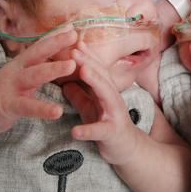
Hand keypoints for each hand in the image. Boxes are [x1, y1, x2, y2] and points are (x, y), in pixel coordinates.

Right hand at [0, 30, 77, 133]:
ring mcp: (12, 86)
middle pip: (37, 53)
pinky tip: (57, 111)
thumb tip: (57, 50)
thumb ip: (38, 63)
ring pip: (34, 75)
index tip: (72, 27)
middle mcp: (17, 70)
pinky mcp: (10, 105)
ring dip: (53, 69)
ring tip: (72, 65)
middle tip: (75, 36)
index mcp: (22, 62)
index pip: (39, 45)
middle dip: (55, 43)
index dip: (55, 35)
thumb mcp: (22, 73)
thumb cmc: (6, 90)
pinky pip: (28, 107)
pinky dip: (43, 108)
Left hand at [63, 42, 138, 165]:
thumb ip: (79, 95)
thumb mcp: (90, 108)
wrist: (127, 149)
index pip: (97, 70)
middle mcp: (113, 98)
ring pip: (106, 95)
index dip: (87, 55)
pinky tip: (75, 131)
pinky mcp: (112, 133)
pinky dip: (87, 130)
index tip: (74, 42)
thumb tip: (64, 82)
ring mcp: (114, 115)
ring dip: (94, 81)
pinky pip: (99, 131)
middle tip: (74, 49)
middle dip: (89, 62)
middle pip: (102, 76)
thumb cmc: (107, 126)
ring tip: (82, 71)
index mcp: (106, 91)